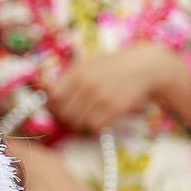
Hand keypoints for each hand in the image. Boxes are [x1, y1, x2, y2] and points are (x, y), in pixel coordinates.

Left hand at [47, 46, 177, 134]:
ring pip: (77, 122)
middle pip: (63, 112)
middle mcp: (87, 85)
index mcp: (78, 72)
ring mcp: (101, 98)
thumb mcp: (88, 63)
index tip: (56, 108)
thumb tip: (45, 91)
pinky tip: (97, 120)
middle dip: (63, 118)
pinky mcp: (114, 110)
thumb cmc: (113, 66)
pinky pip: (94, 127)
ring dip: (78, 124)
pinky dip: (93, 127)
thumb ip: (68, 77)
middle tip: (69, 117)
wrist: (144, 68)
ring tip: (84, 119)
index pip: (53, 96)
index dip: (51, 106)